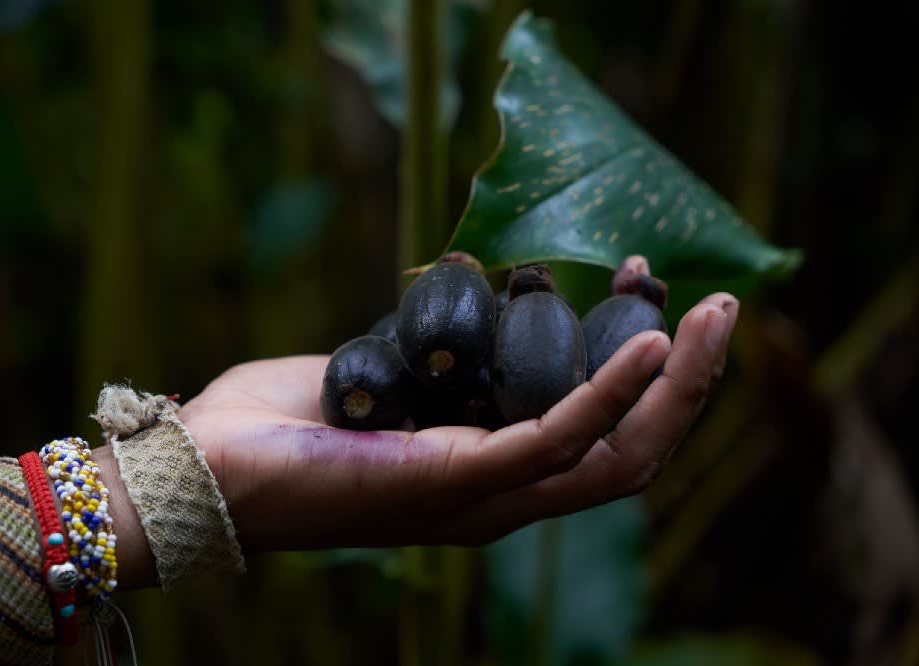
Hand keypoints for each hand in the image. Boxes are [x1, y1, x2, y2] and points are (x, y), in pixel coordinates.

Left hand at [177, 293, 737, 549]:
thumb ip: (433, 362)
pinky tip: (649, 343)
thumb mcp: (380, 379)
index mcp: (484, 472)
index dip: (645, 375)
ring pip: (617, 455)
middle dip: (687, 382)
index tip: (652, 293)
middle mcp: (499, 494)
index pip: (598, 437)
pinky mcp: (455, 480)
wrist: (203, 469)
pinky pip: (557, 439)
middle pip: (630, 452)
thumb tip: (464, 315)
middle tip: (722, 307)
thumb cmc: (281, 424)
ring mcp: (483, 496)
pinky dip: (612, 394)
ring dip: (675, 383)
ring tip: (712, 313)